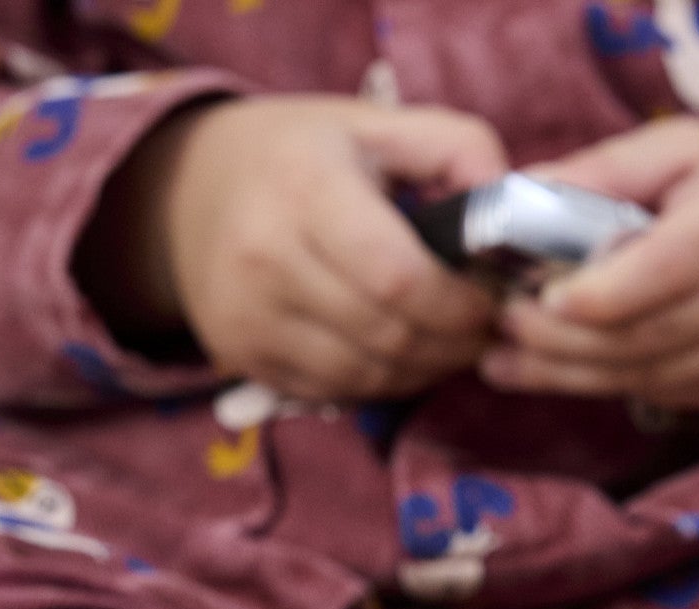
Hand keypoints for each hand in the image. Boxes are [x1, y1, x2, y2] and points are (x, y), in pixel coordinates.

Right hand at [79, 95, 508, 400]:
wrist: (186, 192)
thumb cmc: (304, 157)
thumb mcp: (376, 125)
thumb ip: (458, 149)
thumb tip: (512, 206)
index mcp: (304, 187)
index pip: (399, 279)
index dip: (459, 303)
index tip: (488, 297)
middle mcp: (265, 257)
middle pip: (391, 336)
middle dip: (453, 341)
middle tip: (480, 325)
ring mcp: (249, 316)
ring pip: (370, 377)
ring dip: (425, 369)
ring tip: (446, 339)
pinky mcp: (245, 358)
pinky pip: (338, 392)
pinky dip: (384, 383)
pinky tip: (399, 351)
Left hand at [480, 119, 698, 411]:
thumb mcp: (679, 151)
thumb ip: (603, 172)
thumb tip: (521, 195)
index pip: (676, 263)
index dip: (609, 289)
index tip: (546, 295)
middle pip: (653, 333)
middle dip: (567, 336)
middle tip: (505, 320)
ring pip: (651, 375)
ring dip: (570, 372)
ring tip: (506, 355)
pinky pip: (661, 393)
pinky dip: (600, 384)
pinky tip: (549, 371)